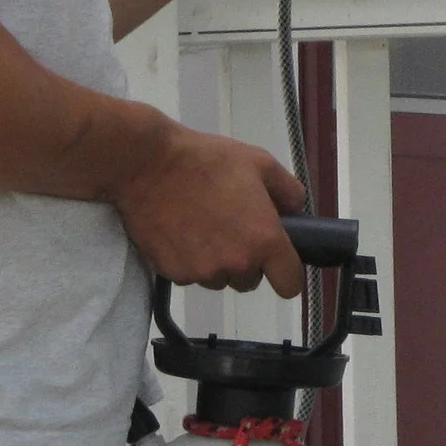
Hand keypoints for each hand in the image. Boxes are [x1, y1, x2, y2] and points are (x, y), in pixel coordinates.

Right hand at [110, 116, 307, 296]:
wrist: (149, 166)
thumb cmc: (207, 160)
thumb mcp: (260, 163)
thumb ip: (288, 191)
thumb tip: (295, 211)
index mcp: (264, 240)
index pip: (289, 285)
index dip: (287, 273)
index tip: (278, 261)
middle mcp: (236, 264)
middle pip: (250, 280)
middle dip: (247, 260)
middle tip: (234, 227)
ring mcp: (202, 272)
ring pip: (219, 278)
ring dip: (217, 262)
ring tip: (204, 225)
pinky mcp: (173, 274)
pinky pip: (191, 275)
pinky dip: (190, 260)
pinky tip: (182, 230)